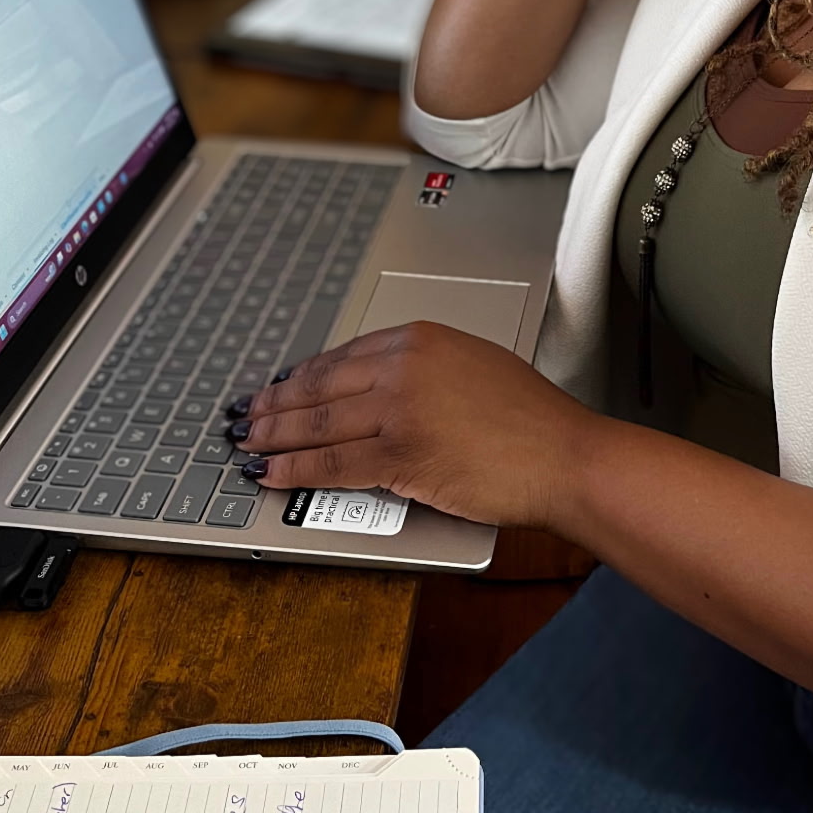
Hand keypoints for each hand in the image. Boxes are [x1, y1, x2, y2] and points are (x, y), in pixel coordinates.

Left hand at [229, 322, 599, 526]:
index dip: (304, 376)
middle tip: (249, 415)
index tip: (283, 386)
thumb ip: (424, 370)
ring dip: (274, 437)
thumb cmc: (532, 419)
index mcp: (420, 338)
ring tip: (249, 445)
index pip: (343, 355)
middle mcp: (404, 366)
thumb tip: (380, 391)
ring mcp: (399, 410)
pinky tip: (273, 474)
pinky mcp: (400, 454)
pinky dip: (294, 470)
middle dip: (276, 404)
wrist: (563, 454)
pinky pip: (332, 464)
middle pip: (320, 386)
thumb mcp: (474, 366)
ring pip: (317, 425)